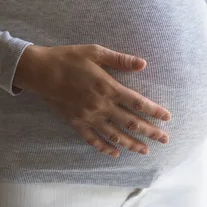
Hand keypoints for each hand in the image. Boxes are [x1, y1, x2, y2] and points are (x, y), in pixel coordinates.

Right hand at [13, 44, 171, 157]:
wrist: (39, 71)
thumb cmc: (68, 58)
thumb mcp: (95, 52)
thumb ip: (120, 60)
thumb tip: (143, 64)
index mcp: (107, 87)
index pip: (137, 103)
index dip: (154, 111)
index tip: (167, 117)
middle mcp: (100, 105)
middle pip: (130, 122)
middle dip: (150, 131)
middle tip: (165, 139)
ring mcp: (88, 116)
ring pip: (114, 135)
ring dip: (132, 143)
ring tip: (146, 150)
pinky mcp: (76, 123)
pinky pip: (93, 140)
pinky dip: (105, 148)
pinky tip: (116, 153)